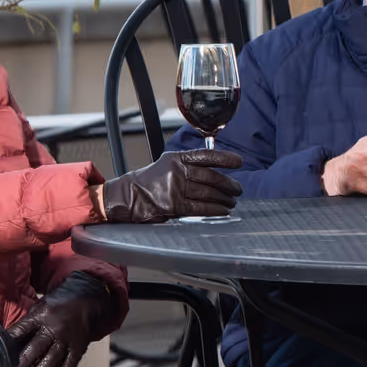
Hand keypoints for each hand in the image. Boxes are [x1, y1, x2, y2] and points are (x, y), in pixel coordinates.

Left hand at [5, 271, 114, 366]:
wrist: (88, 301)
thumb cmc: (58, 306)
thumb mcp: (40, 307)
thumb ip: (26, 324)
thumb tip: (6, 342)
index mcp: (42, 315)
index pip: (20, 330)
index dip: (6, 343)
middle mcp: (55, 327)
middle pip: (34, 349)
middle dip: (20, 365)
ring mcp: (68, 339)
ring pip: (51, 360)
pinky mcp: (79, 348)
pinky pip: (69, 366)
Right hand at [98, 149, 241, 222]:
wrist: (127, 196)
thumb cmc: (149, 182)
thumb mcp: (167, 165)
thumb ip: (188, 166)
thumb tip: (215, 172)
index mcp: (176, 158)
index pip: (206, 155)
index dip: (225, 158)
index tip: (239, 161)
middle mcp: (177, 171)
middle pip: (211, 177)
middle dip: (228, 184)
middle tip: (237, 189)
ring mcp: (175, 188)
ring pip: (208, 193)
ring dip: (224, 199)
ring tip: (231, 201)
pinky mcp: (174, 205)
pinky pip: (200, 208)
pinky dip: (215, 210)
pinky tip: (223, 210)